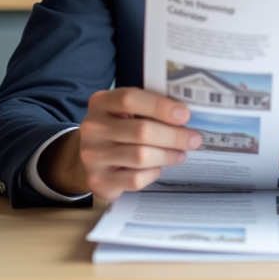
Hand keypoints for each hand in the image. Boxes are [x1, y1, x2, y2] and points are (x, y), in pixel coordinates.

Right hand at [42, 87, 201, 200]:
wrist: (84, 158)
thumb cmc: (115, 130)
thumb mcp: (123, 112)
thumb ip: (147, 108)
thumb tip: (186, 116)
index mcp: (100, 102)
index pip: (130, 99)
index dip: (160, 106)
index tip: (185, 114)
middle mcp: (92, 127)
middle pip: (141, 131)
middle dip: (174, 136)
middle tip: (194, 139)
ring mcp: (92, 155)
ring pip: (141, 156)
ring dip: (167, 155)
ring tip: (180, 154)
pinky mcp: (98, 180)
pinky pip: (135, 178)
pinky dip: (152, 173)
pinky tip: (157, 167)